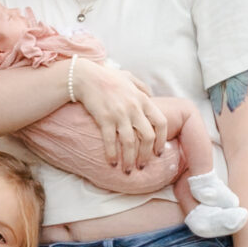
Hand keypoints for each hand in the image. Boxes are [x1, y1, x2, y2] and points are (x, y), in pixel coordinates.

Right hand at [69, 59, 169, 174]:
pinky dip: (112, 154)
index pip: (161, 123)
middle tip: (142, 166)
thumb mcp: (129, 77)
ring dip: (130, 160)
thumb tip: (151, 96)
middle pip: (148, 137)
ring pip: (130, 143)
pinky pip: (111, 141)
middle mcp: (134, 108)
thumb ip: (142, 86)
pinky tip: (111, 163)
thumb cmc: (106, 76)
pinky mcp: (104, 119)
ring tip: (127, 170)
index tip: (158, 152)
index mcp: (143, 99)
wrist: (85, 76)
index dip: (162, 140)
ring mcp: (119, 114)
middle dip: (146, 155)